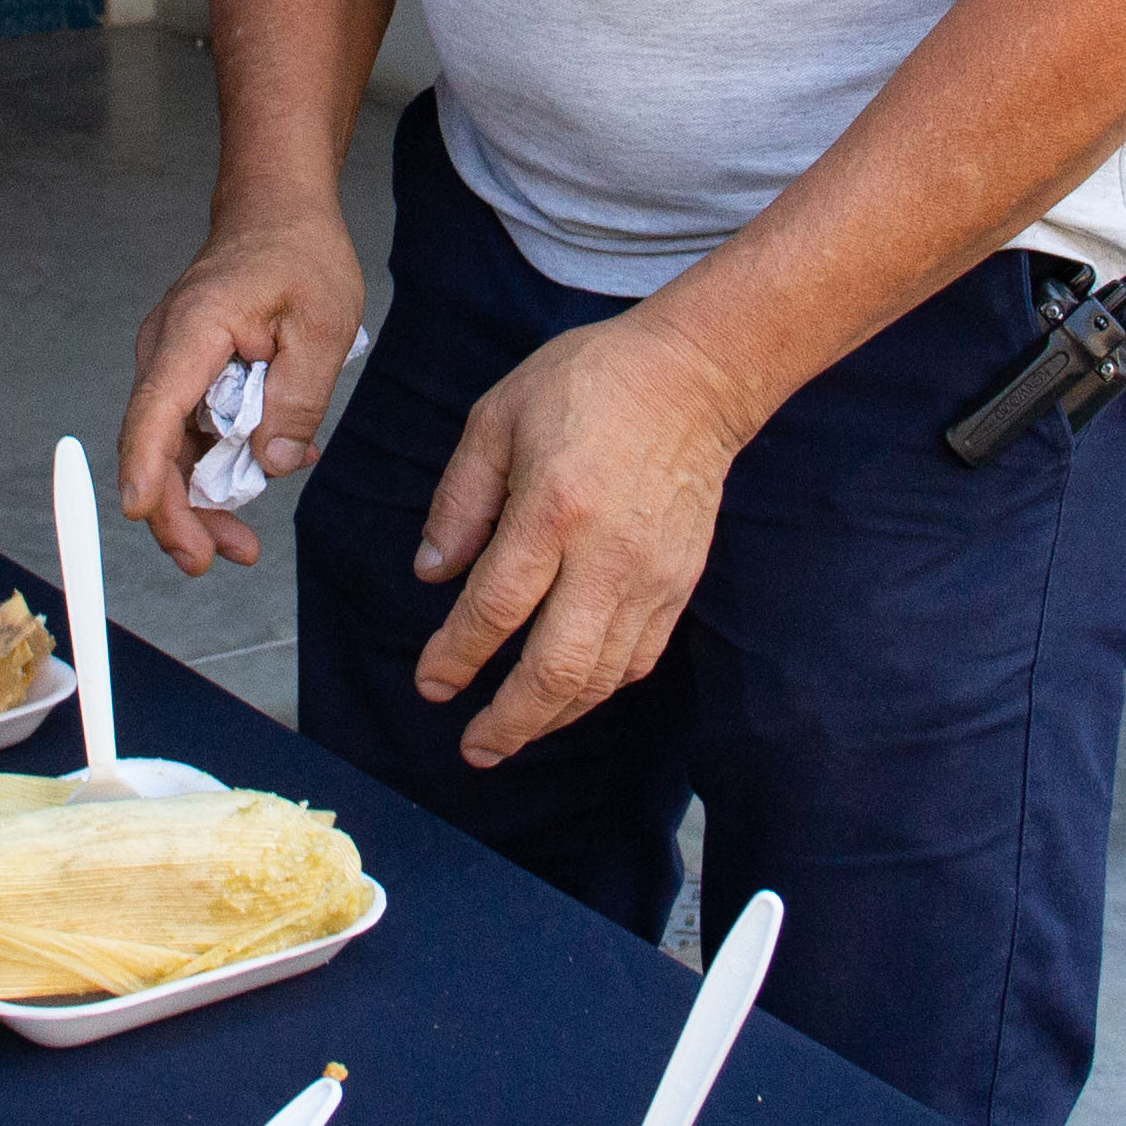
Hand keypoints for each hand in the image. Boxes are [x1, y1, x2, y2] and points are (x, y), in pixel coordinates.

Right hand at [118, 203, 369, 573]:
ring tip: (240, 546)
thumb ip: (298, 397)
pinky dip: (217, 465)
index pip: (155, 409)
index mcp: (194, 331)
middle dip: (176, 511)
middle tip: (211, 561)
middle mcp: (166, 350)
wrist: (277, 212)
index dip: (146, 467)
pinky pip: (190, 431)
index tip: (142, 513)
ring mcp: (170, 363)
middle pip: (152, 444)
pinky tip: (260, 478)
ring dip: (198, 499)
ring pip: (169, 447)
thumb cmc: (300, 254)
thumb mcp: (324, 325)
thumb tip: (272, 463)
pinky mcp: (185, 375)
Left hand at [410, 308, 752, 767]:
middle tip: (472, 747)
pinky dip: (598, 691)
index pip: (496, 608)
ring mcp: (650, 576)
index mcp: (551, 508)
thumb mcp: (497, 417)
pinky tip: (567, 698)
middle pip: (555, 667)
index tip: (431, 684)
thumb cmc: (587, 385)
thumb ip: (460, 499)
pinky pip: (638, 660)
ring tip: (511, 734)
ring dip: (551, 717)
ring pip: (600, 677)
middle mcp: (605, 555)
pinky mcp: (679, 585)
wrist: (693, 378)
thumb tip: (433, 574)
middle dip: (508, 720)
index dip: (457, 658)